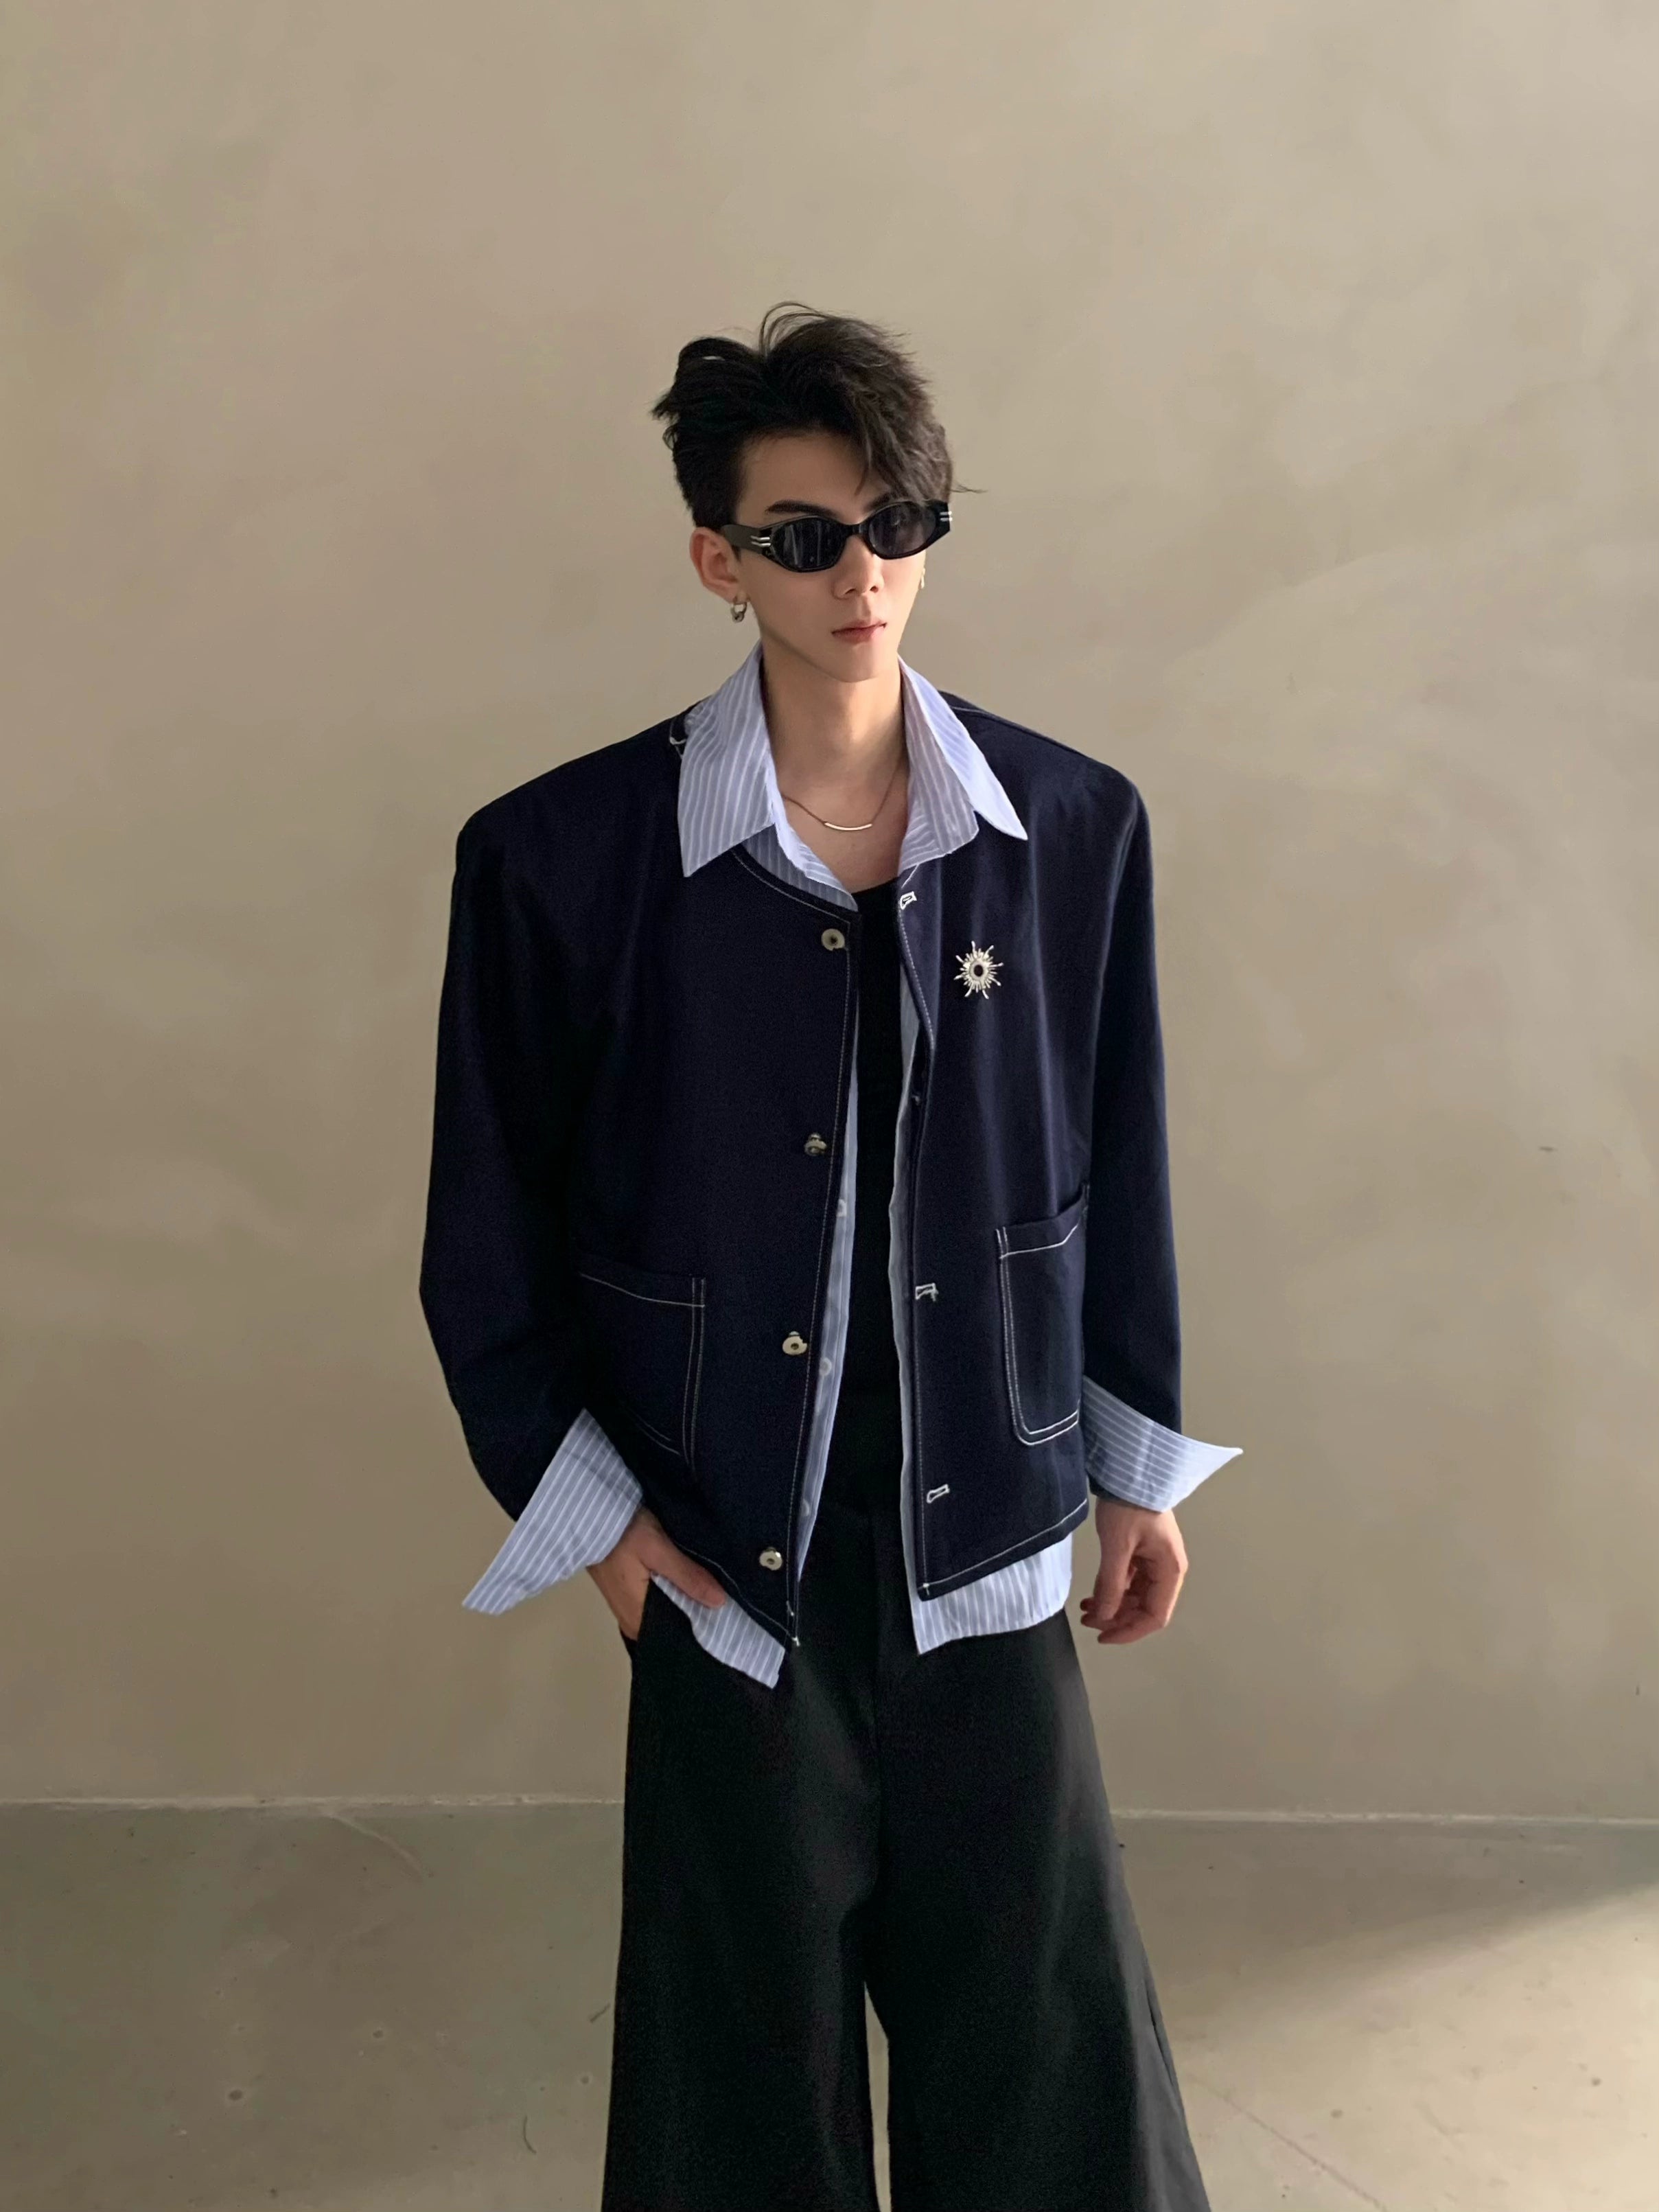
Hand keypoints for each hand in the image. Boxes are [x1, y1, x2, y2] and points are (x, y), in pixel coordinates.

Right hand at [586, 1505, 727, 1640]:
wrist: (590, 1513)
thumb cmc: (623, 1533)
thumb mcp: (658, 1550)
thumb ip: (687, 1576)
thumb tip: (720, 1603)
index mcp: (638, 1620)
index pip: (676, 1638)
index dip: (702, 1630)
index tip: (728, 1622)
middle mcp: (632, 1620)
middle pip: (672, 1625)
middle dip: (697, 1614)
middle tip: (729, 1605)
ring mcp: (628, 1606)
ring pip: (666, 1611)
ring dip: (686, 1601)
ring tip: (716, 1592)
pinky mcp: (627, 1591)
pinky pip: (657, 1600)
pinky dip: (674, 1593)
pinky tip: (693, 1582)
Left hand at [1079, 1498, 1187, 1645]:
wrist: (1129, 1470)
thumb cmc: (1129, 1506)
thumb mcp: (1117, 1546)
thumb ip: (1110, 1584)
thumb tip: (1103, 1617)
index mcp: (1170, 1571)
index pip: (1155, 1616)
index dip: (1129, 1631)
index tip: (1103, 1637)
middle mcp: (1166, 1571)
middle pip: (1145, 1609)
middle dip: (1116, 1619)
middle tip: (1088, 1622)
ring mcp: (1153, 1562)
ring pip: (1134, 1597)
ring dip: (1112, 1606)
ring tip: (1085, 1610)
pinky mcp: (1140, 1553)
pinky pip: (1127, 1582)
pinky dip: (1110, 1590)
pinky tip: (1091, 1596)